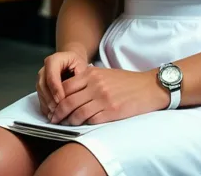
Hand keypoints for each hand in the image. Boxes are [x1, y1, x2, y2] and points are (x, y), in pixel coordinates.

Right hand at [36, 49, 88, 117]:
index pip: (51, 76)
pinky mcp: (40, 88)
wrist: (71, 62)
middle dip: (51, 99)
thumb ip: (78, 77)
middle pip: (43, 85)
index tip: (62, 100)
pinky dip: (46, 107)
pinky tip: (53, 114)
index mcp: (54, 60)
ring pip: (40, 93)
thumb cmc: (77, 64)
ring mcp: (40, 79)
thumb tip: (75, 92)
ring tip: (57, 114)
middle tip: (59, 110)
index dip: (56, 89)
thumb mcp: (81, 66)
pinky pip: (40, 98)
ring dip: (48, 105)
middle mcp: (44, 69)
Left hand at [48, 66, 169, 125]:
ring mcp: (103, 99)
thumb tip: (69, 91)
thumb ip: (88, 80)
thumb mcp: (105, 74)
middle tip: (53, 120)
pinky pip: (91, 121)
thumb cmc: (126, 81)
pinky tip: (80, 126)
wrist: (148, 87)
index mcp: (92, 74)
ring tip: (64, 125)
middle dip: (57, 113)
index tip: (52, 106)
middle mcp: (95, 86)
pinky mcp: (111, 112)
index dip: (56, 99)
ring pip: (77, 114)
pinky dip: (83, 125)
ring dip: (68, 122)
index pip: (65, 87)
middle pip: (67, 102)